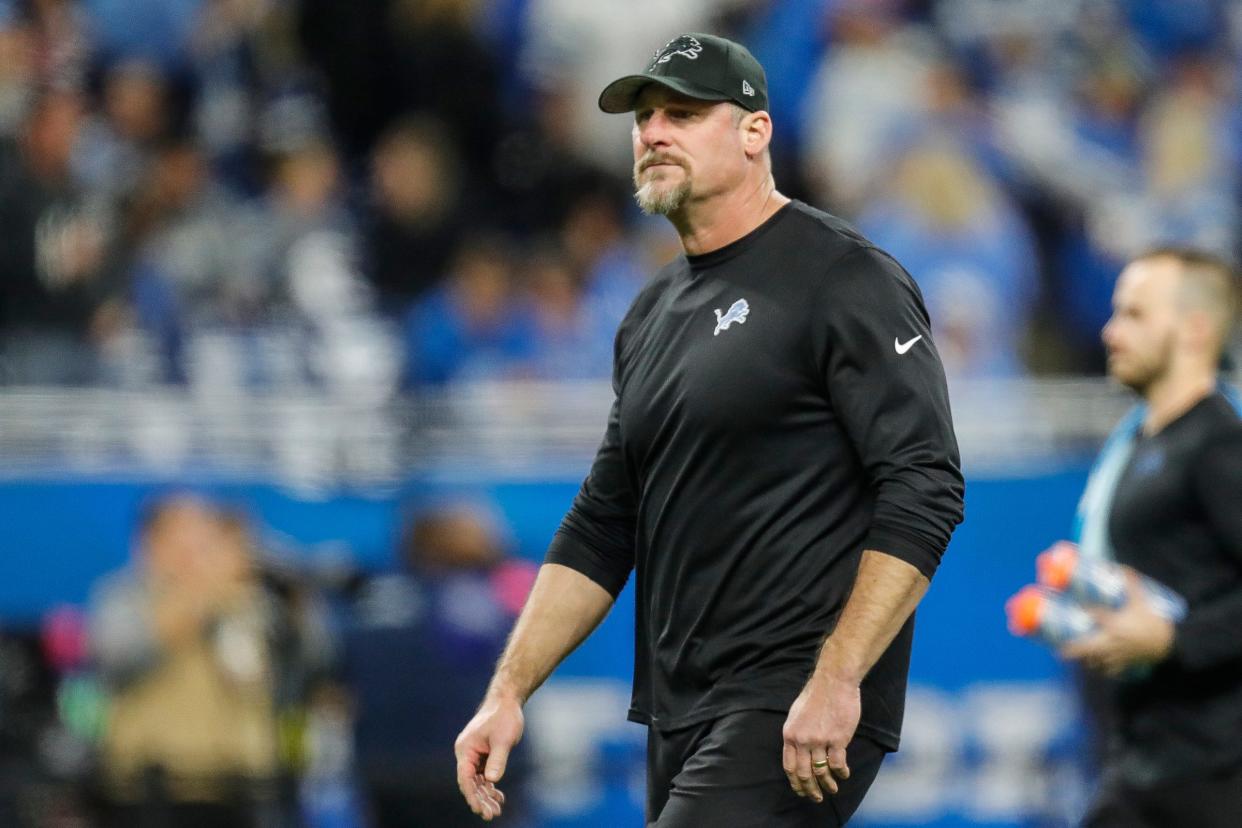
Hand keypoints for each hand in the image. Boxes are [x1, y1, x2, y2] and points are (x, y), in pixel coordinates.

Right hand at [454, 693, 524, 820]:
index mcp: (465, 749)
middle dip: (480, 799)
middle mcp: (466, 753)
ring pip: (477, 781)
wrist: (507, 701)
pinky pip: (483, 775)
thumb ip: (498, 759)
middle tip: (492, 815)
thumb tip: (492, 780)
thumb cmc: (504, 717)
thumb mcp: (504, 739)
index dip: (472, 795)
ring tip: (497, 810)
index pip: (465, 777)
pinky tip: (498, 796)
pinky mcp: (483, 755)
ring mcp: (474, 755)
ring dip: (486, 795)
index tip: (480, 809)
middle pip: (470, 782)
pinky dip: (490, 786)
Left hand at [781, 674, 858, 802]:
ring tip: (832, 790)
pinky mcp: (837, 739)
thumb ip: (796, 733)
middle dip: (810, 790)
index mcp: (789, 734)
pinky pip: (837, 764)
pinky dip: (841, 773)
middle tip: (816, 798)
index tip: (801, 791)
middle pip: (803, 774)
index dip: (795, 783)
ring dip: (828, 785)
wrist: (833, 682)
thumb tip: (797, 750)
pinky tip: (844, 774)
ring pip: (821, 772)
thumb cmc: (815, 695)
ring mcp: (819, 740)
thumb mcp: (796, 714)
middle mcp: (802, 740)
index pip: (789, 767)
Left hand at [1060, 569, 1174, 675]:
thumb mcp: (1142, 602)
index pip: (1095, 615)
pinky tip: (1100, 668)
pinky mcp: (1126, 663)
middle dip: (1074, 651)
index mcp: (1115, 624)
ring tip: (1080, 659)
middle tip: (1061, 652)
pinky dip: (1104, 670)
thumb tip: (1123, 567)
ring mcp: (1118, 655)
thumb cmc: (1154, 623)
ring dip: (1087, 661)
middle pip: (1088, 648)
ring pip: (1097, 662)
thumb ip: (1131, 585)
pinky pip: (1111, 671)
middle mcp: (1112, 641)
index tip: (1077, 606)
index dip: (1085, 610)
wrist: (1171, 644)